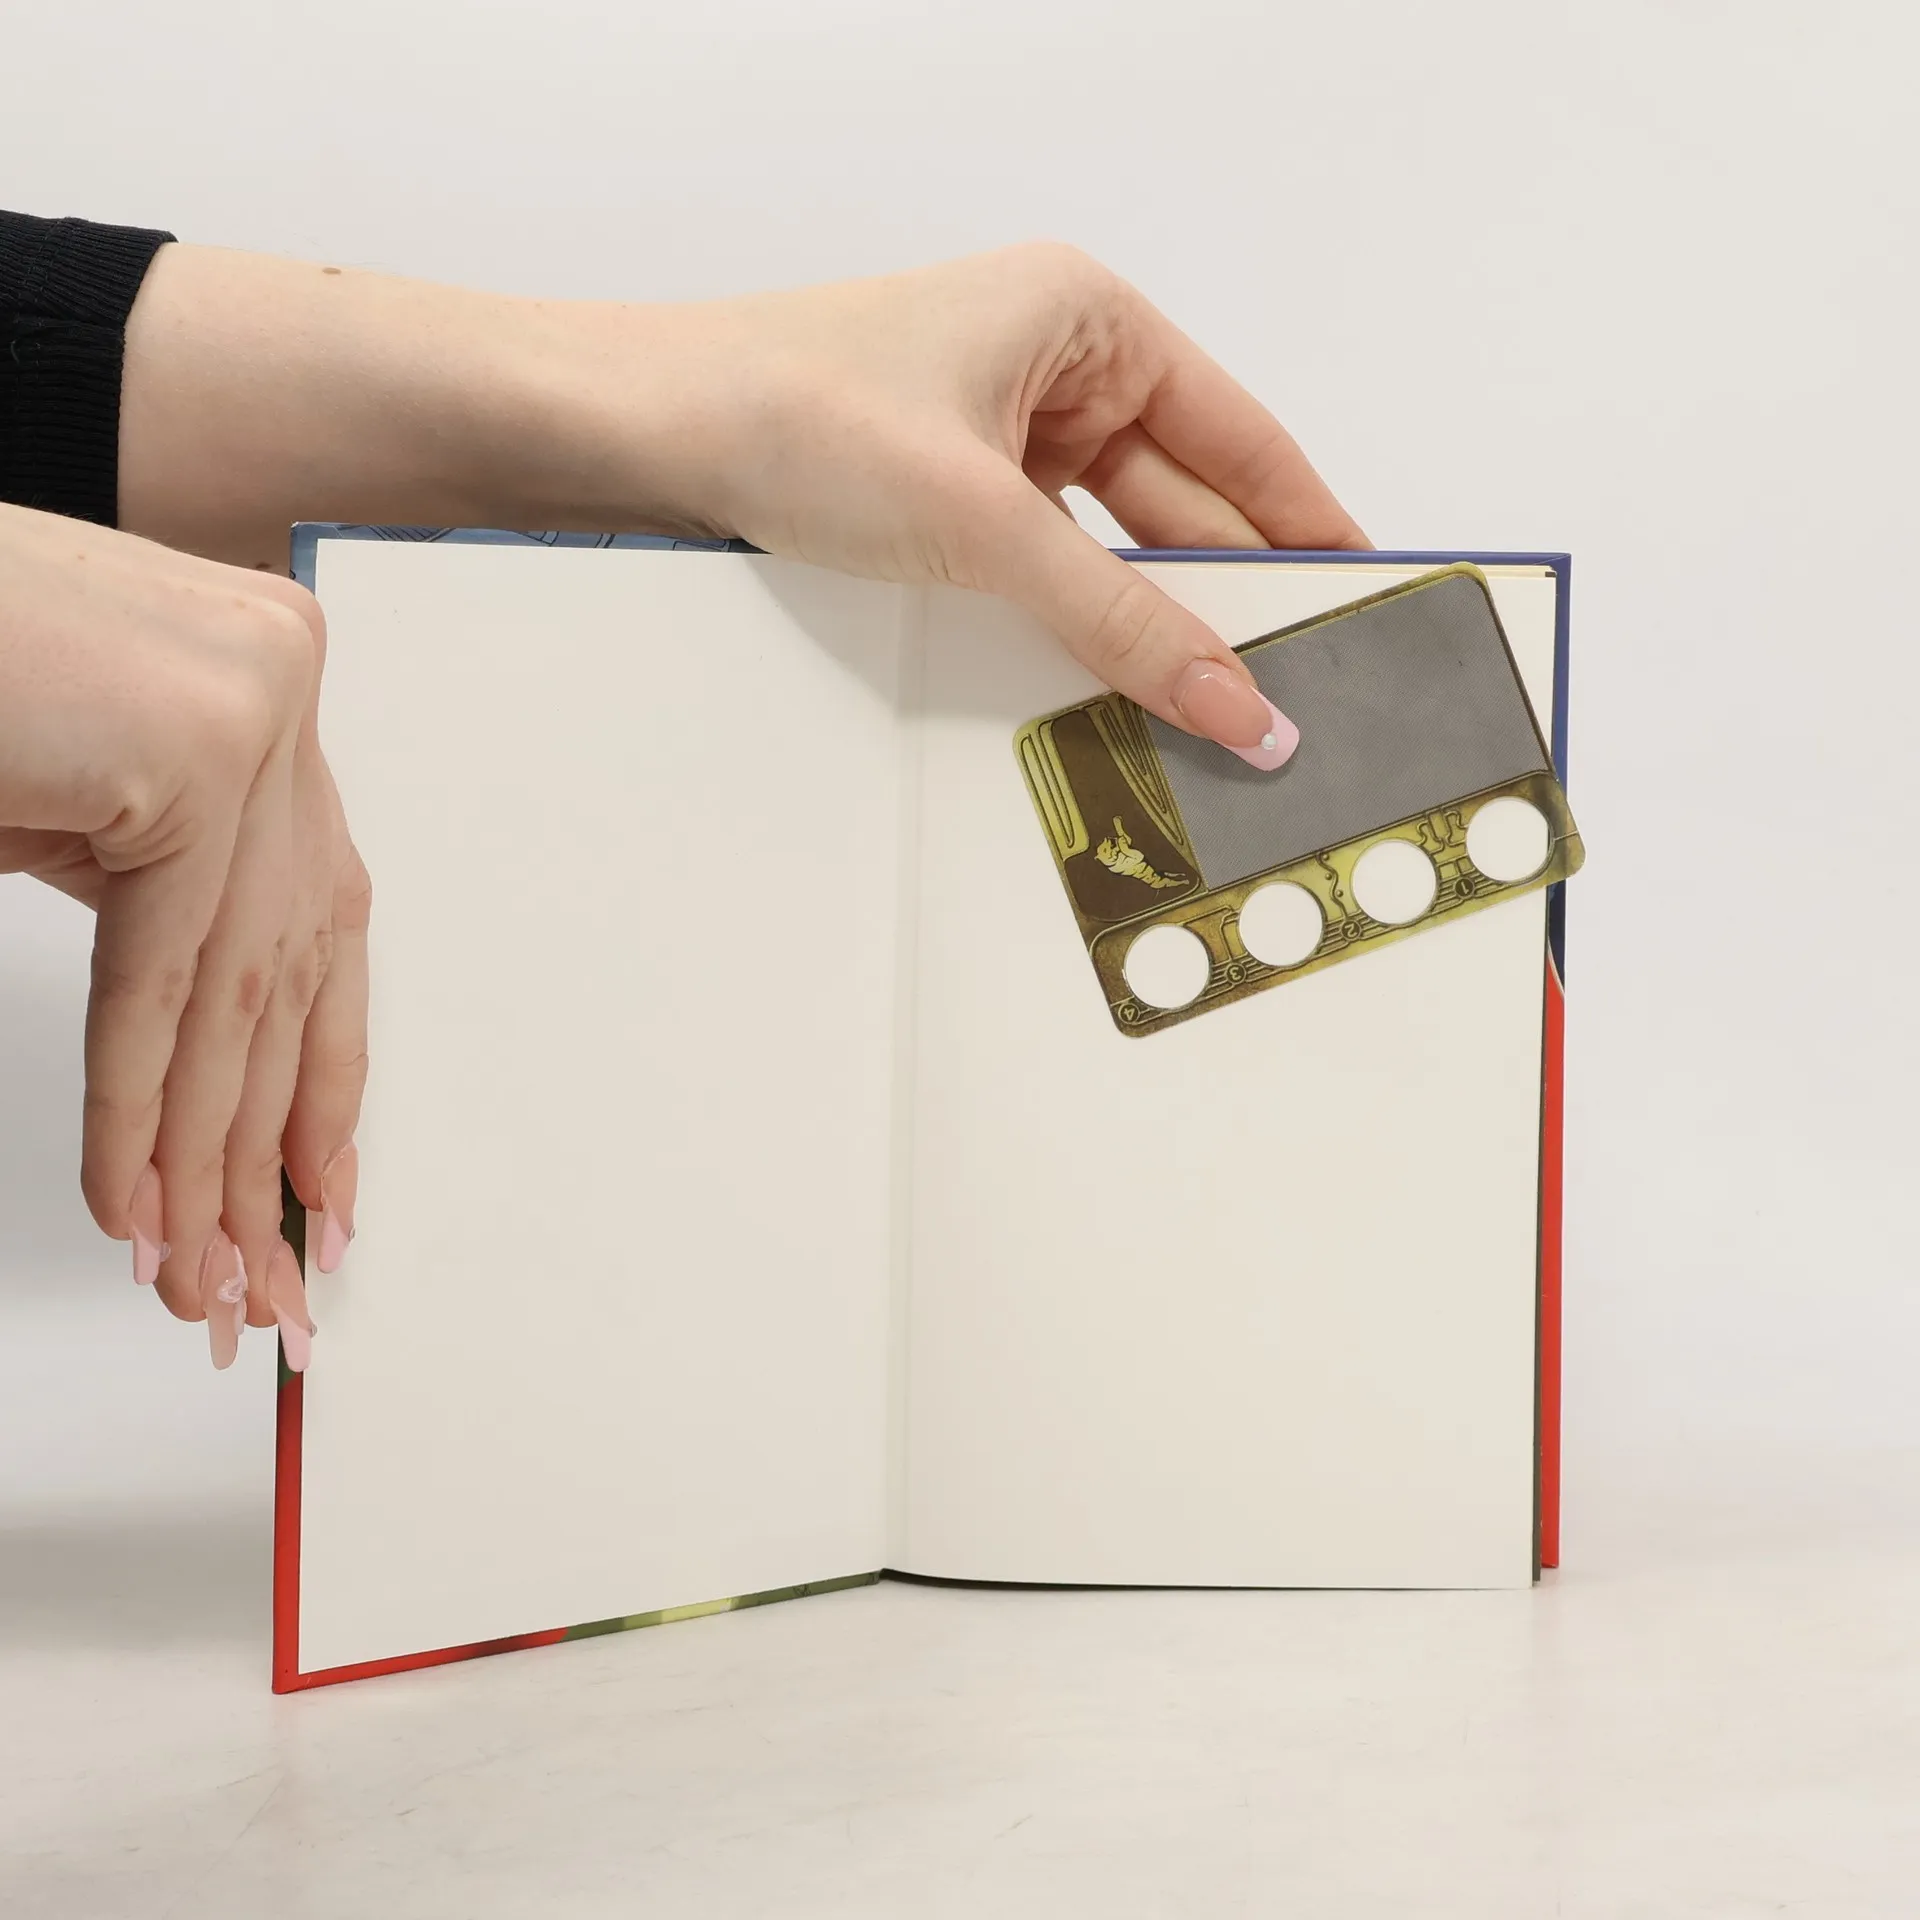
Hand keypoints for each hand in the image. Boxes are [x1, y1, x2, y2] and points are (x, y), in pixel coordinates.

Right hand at [0, 504, 367, 1367]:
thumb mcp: (85, 811)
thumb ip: (173, 902)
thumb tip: (222, 1071)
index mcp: (270, 695)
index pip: (321, 926)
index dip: (324, 1076)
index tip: (325, 1196)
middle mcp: (282, 691)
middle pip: (289, 972)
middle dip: (268, 1148)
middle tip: (262, 1282)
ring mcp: (249, 710)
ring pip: (237, 994)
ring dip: (203, 1160)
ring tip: (192, 1279)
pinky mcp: (190, 749)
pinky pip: (163, 977)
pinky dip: (136, 1106)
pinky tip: (132, 1207)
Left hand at [602, 243, 1369, 758]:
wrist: (646, 434)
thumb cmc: (795, 410)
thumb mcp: (986, 523)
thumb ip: (1121, 619)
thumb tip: (1232, 699)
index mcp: (1088, 320)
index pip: (1241, 439)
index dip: (1309, 524)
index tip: (1364, 599)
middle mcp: (1056, 367)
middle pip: (1184, 497)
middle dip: (1232, 592)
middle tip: (1296, 684)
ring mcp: (1003, 434)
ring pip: (1117, 541)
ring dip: (1157, 617)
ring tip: (1223, 702)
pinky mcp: (955, 493)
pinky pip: (1055, 562)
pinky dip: (1088, 618)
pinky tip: (1124, 678)